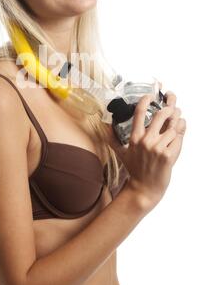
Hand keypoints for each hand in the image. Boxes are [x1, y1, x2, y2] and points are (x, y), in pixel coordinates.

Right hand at [120, 92, 186, 210]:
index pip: (139, 113)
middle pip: (161, 115)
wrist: (144, 189)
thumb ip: (112, 139)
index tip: (150, 95)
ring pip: (173, 127)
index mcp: (134, 137)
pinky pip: (179, 139)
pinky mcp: (168, 155)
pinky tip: (178, 135)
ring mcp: (157, 148)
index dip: (146, 100)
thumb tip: (104, 128)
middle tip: (172, 107)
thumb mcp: (121, 153)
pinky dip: (180, 136)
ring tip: (177, 122)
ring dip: (177, 123)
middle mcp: (146, 141)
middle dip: (169, 108)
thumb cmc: (134, 170)